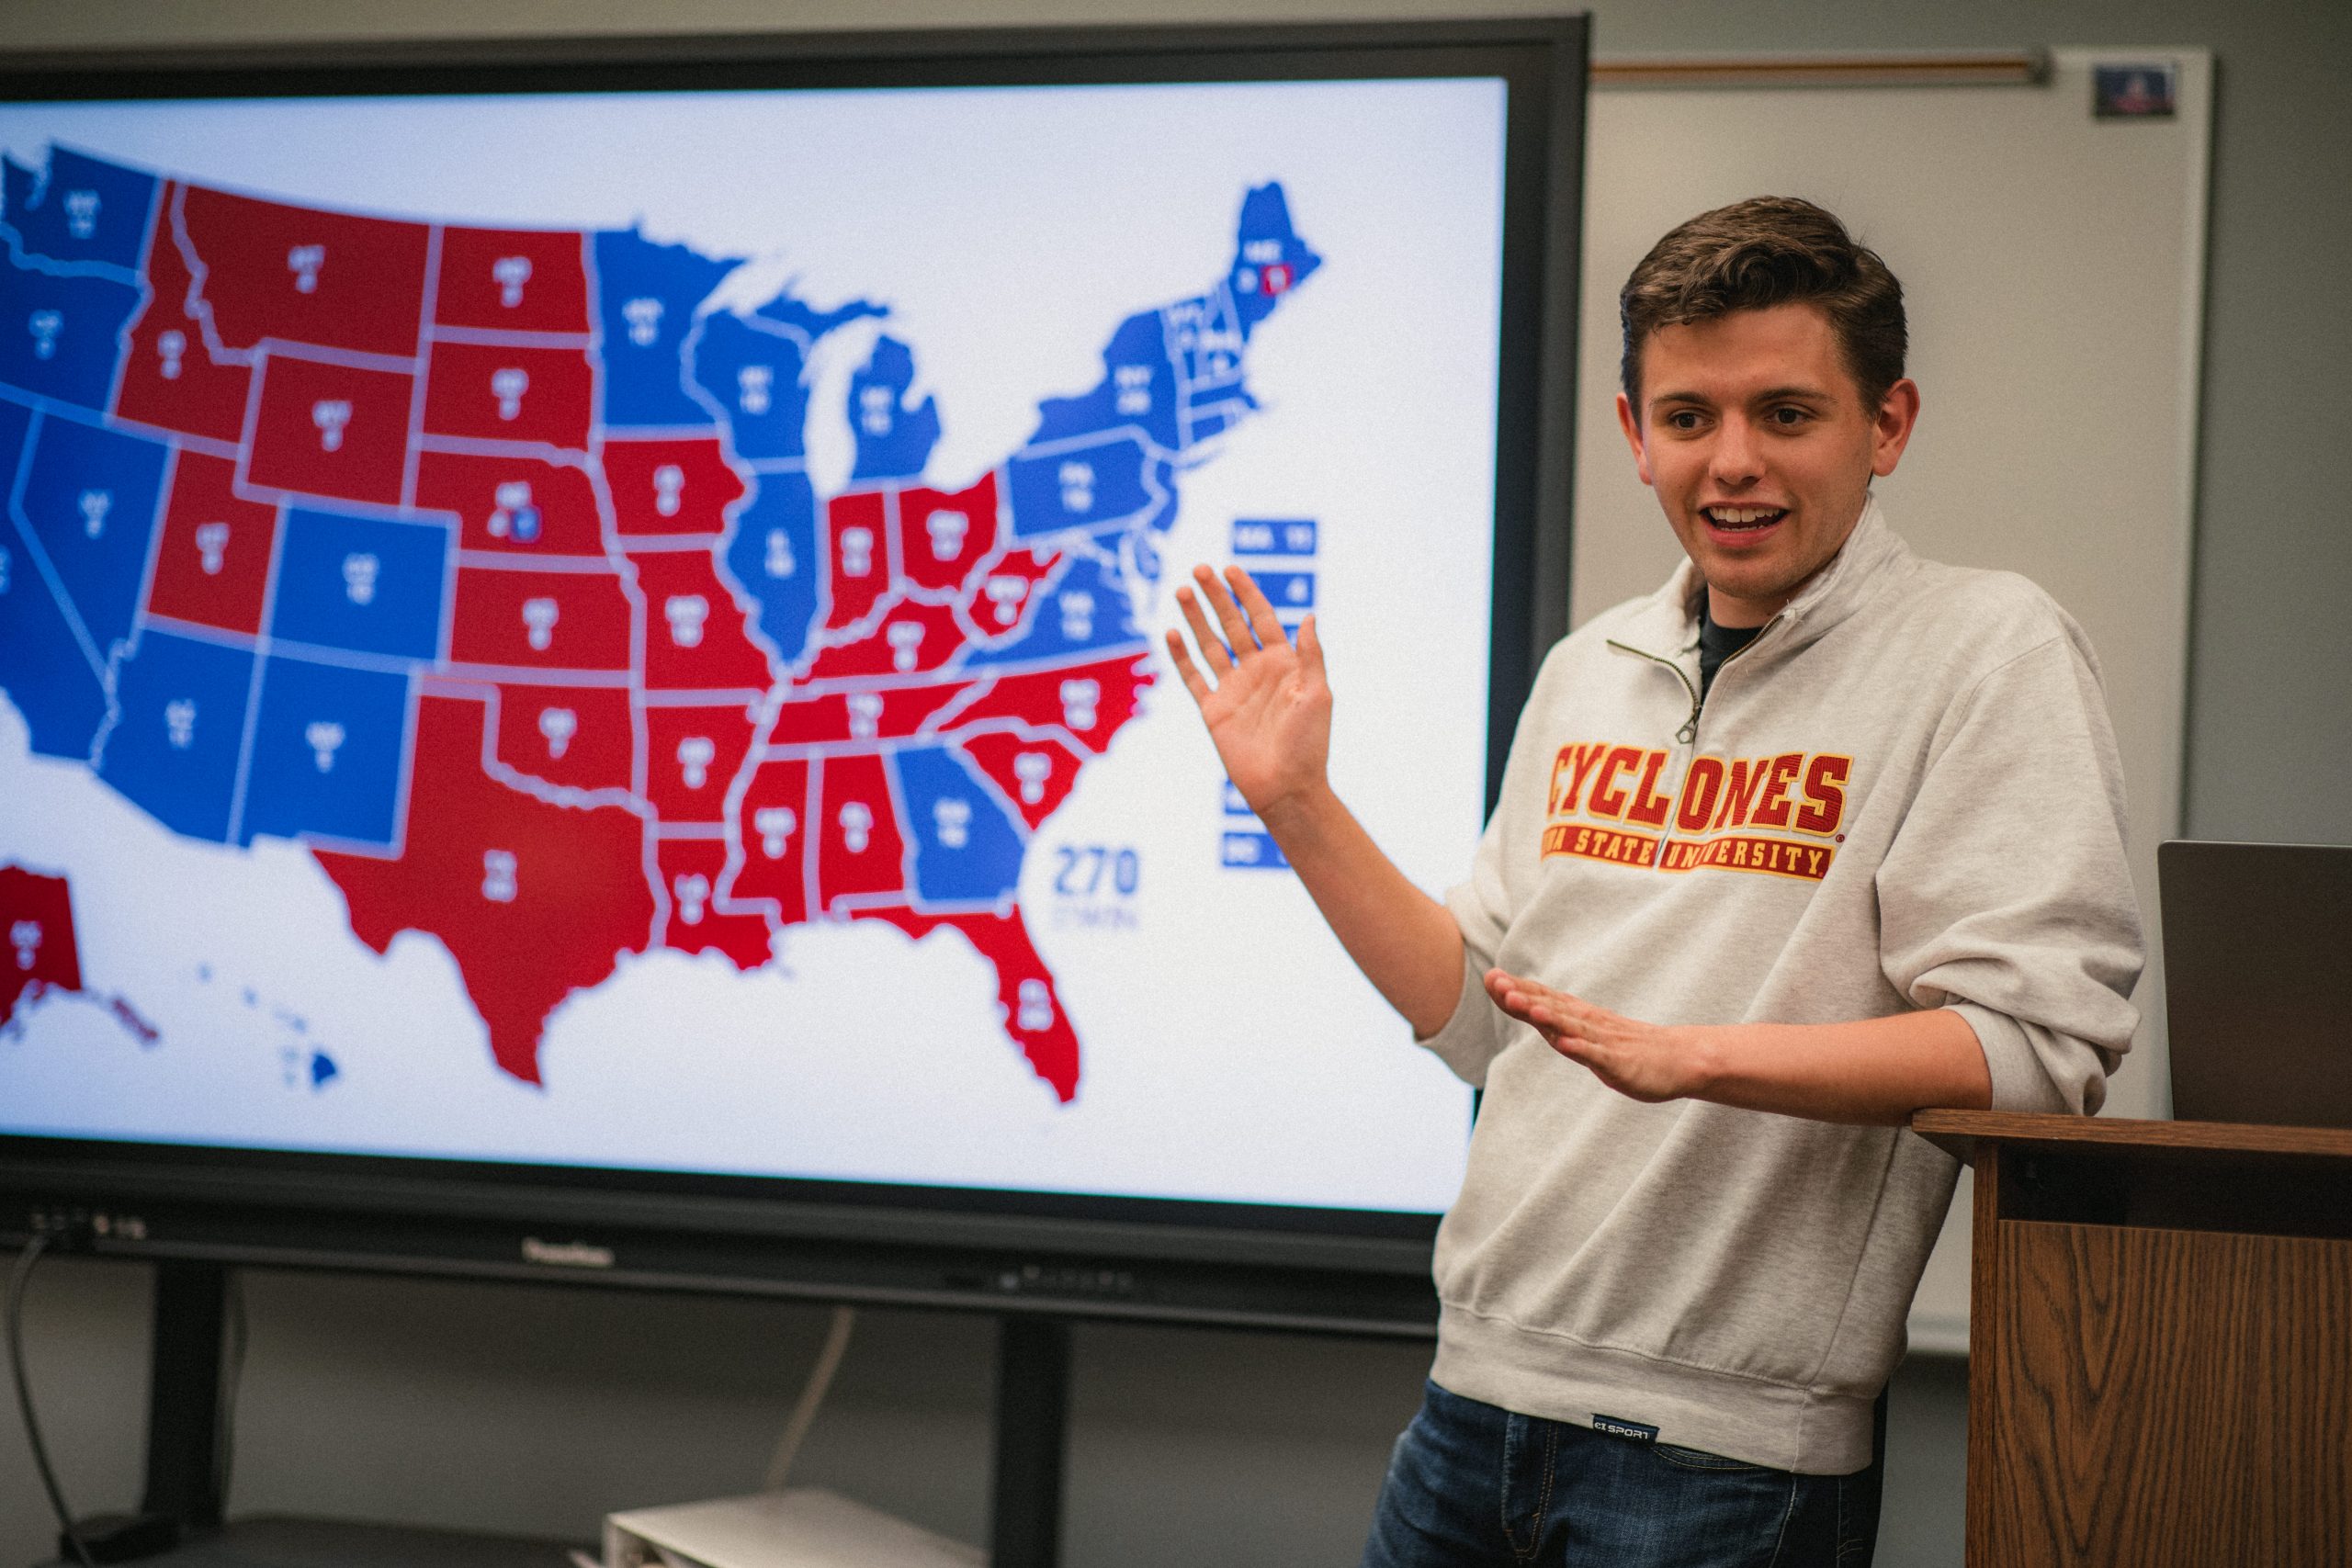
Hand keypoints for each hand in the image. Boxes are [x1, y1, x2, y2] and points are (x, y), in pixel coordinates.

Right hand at [1164, 564, 1330, 819]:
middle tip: (1200, 569)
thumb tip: (1309, 616)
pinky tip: (1172, 633)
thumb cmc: (1309, 744)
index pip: (1262, 618)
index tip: (1230, 569)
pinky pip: (1193, 677)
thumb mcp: (1318, 694)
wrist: (1286, 787)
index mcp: (1284, 664)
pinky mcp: (1213, 711)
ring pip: (1210, 644)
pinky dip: (1181, 656)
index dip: (1246, 593)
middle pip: (1232, 624)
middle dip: (1217, 597)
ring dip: (1196, 618)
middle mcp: (1256, 671)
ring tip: (1182, 590)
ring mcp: (1233, 689)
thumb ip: (1310, 655)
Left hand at [1483, 968, 1713, 1103]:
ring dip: (1550, 1018)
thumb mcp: (1586, 1035)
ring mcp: (1604, 1042)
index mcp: (1578, 1017)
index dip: (1517, 990)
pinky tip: (1566, 1043)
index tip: (1490, 977)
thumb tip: (1527, 1008)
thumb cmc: (1627, 1046)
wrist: (1678, 1058)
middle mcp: (1588, 1024)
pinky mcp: (1620, 1062)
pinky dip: (1582, 1049)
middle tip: (1497, 983)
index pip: (1543, 1000)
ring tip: (1528, 1008)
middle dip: (1523, 997)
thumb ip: (1557, 1024)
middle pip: (1551, 1008)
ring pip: (1573, 1028)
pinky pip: (1599, 1055)